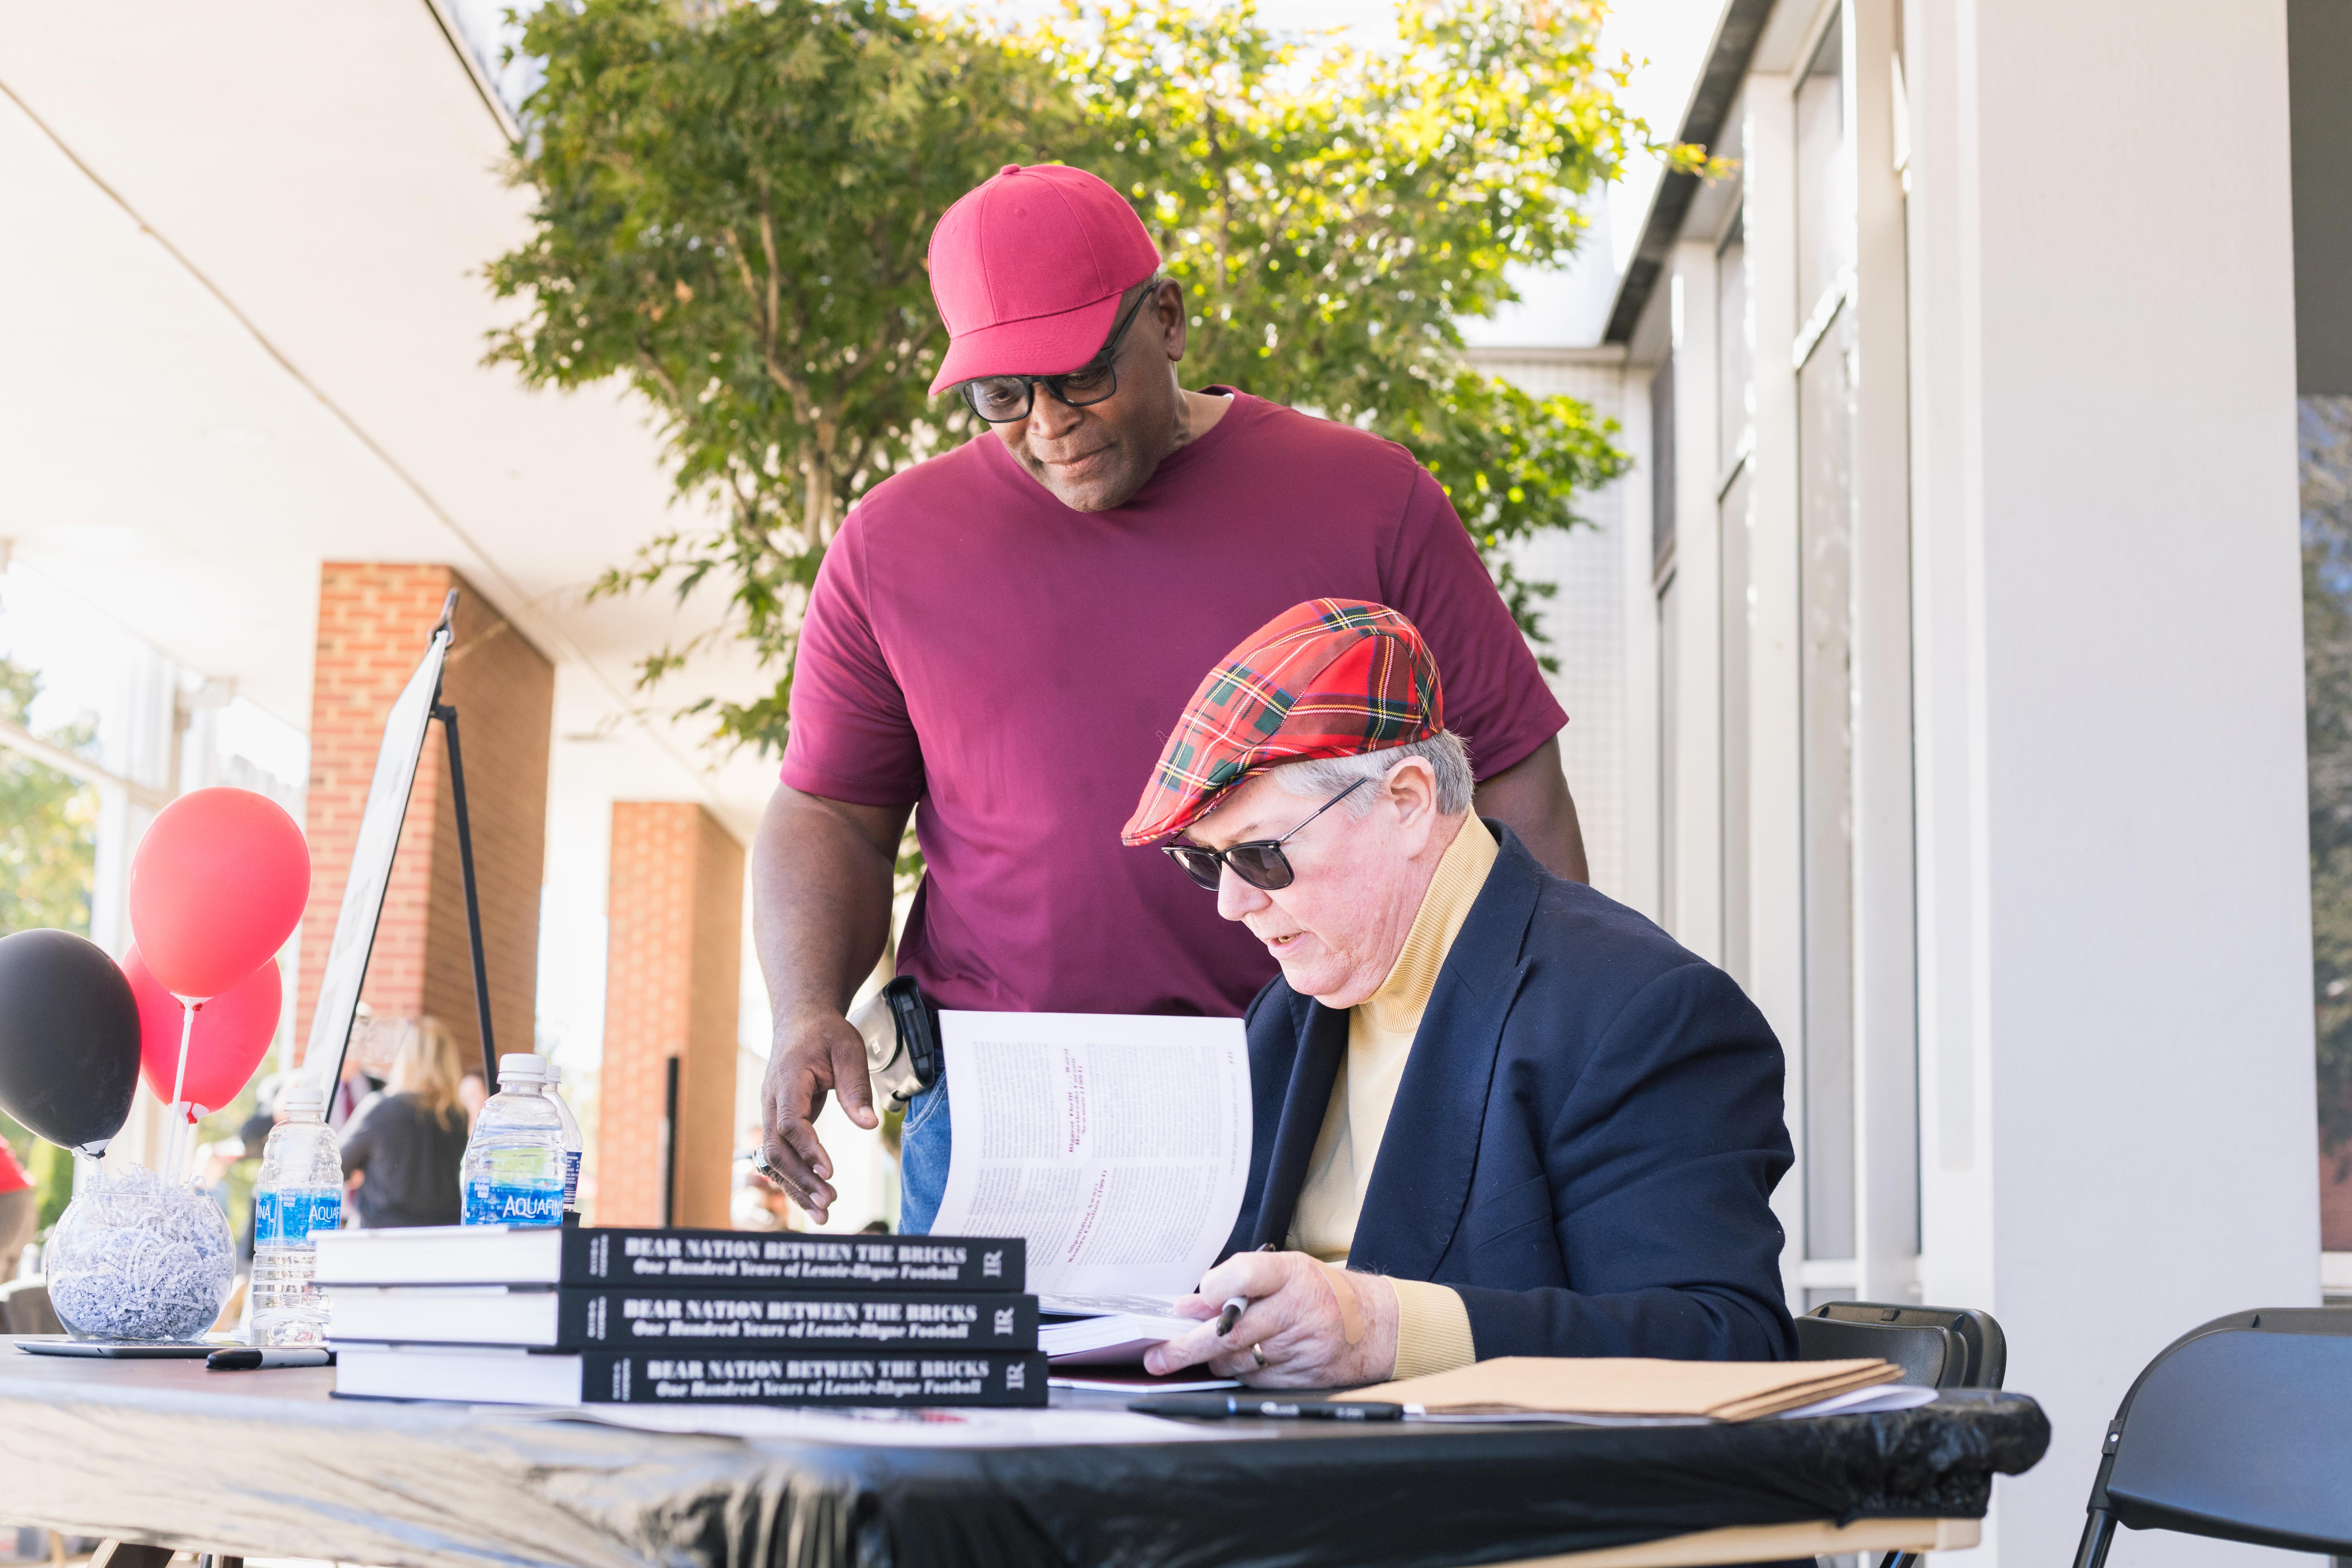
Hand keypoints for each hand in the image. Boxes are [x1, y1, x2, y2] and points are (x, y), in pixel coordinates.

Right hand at [758, 1008, 876, 1223]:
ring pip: (775, 1158)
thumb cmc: (826, 1034)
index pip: (791, 1122)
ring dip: (797, 1187)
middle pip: (778, 1148)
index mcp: (788, 1080)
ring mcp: (771, 1112)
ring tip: (824, 1213)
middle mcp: (772, 1100)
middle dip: (802, 1178)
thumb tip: (868, 1124)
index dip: (808, 1148)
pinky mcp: (778, 1122)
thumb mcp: (848, 1050)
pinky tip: (812, 1202)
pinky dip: (794, 1180)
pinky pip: (781, 1156)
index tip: (829, 1170)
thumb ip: (856, 1086)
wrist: (801, 1022)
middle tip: (830, 1201)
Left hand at [1143, 1251, 1399, 1387]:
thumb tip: (1185, 1307)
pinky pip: (1255, 1381)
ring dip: (1214, 1360)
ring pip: (1238, 1361)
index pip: (1244, 1275)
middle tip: (1158, 1358)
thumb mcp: (1284, 1274)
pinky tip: (1243, 1362)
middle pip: (1231, 1331)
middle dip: (1187, 1348)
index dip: (1213, 1290)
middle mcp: (1298, 1310)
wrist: (1376, 1326)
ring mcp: (1302, 1348)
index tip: (1191, 1303)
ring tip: (1208, 1351)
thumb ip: (1234, 1284)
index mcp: (1292, 1274)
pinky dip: (1241, 1374)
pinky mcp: (1303, 1379)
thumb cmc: (1321, 1293)